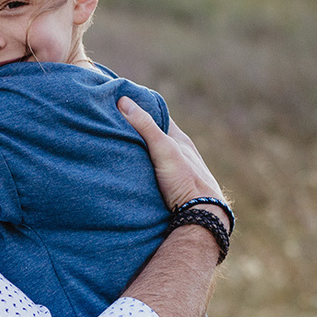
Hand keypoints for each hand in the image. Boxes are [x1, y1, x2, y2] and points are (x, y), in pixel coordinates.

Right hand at [117, 98, 227, 213]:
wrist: (202, 215)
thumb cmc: (185, 180)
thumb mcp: (163, 149)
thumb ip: (145, 126)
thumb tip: (123, 100)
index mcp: (180, 139)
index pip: (159, 116)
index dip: (142, 109)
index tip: (121, 104)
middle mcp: (180, 153)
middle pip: (156, 136)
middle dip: (138, 132)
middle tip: (114, 127)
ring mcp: (177, 171)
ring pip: (156, 156)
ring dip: (140, 153)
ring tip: (118, 149)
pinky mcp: (173, 188)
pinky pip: (155, 173)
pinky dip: (144, 170)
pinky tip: (133, 174)